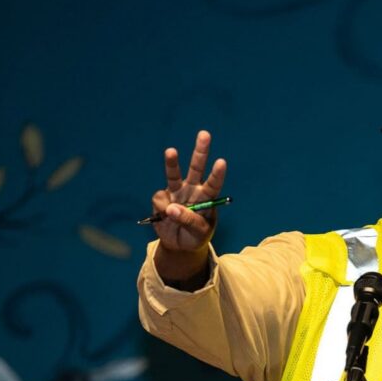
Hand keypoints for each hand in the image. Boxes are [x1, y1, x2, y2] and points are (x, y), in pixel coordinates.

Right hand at [151, 130, 226, 252]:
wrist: (180, 246)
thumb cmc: (195, 238)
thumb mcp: (199, 233)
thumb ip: (189, 221)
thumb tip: (171, 208)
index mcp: (207, 198)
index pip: (214, 184)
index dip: (217, 174)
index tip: (221, 162)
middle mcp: (192, 190)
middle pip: (196, 168)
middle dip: (200, 152)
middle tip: (205, 134)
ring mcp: (176, 192)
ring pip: (173, 174)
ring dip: (172, 163)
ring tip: (171, 151)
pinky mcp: (162, 199)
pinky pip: (160, 200)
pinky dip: (161, 209)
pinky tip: (165, 218)